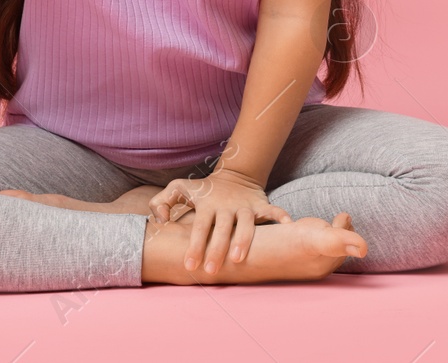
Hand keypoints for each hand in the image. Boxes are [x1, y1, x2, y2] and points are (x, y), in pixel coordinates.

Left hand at [148, 168, 291, 274]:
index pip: (199, 226)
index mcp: (207, 205)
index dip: (194, 245)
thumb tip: (159, 220)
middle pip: (222, 229)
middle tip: (212, 271)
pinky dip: (280, 217)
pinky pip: (272, 211)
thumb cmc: (203, 190)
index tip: (190, 265)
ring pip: (246, 224)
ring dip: (244, 240)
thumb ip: (162, 202)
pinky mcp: (260, 205)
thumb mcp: (179, 189)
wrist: (234, 176)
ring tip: (239, 259)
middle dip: (217, 250)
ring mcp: (244, 206)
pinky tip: (287, 226)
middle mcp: (226, 206)